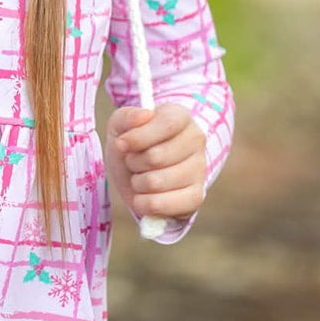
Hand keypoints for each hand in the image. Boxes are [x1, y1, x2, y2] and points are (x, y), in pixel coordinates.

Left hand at [104, 103, 205, 224]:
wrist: (138, 173)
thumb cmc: (132, 145)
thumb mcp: (121, 126)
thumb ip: (127, 117)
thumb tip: (144, 115)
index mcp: (181, 117)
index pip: (167, 125)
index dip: (139, 137)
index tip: (121, 143)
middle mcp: (196, 141)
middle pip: (156, 156)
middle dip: (133, 162)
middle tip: (133, 160)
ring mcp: (199, 169)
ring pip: (156, 182)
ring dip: (137, 183)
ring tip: (141, 176)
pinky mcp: (195, 196)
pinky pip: (164, 205)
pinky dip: (144, 204)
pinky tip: (145, 196)